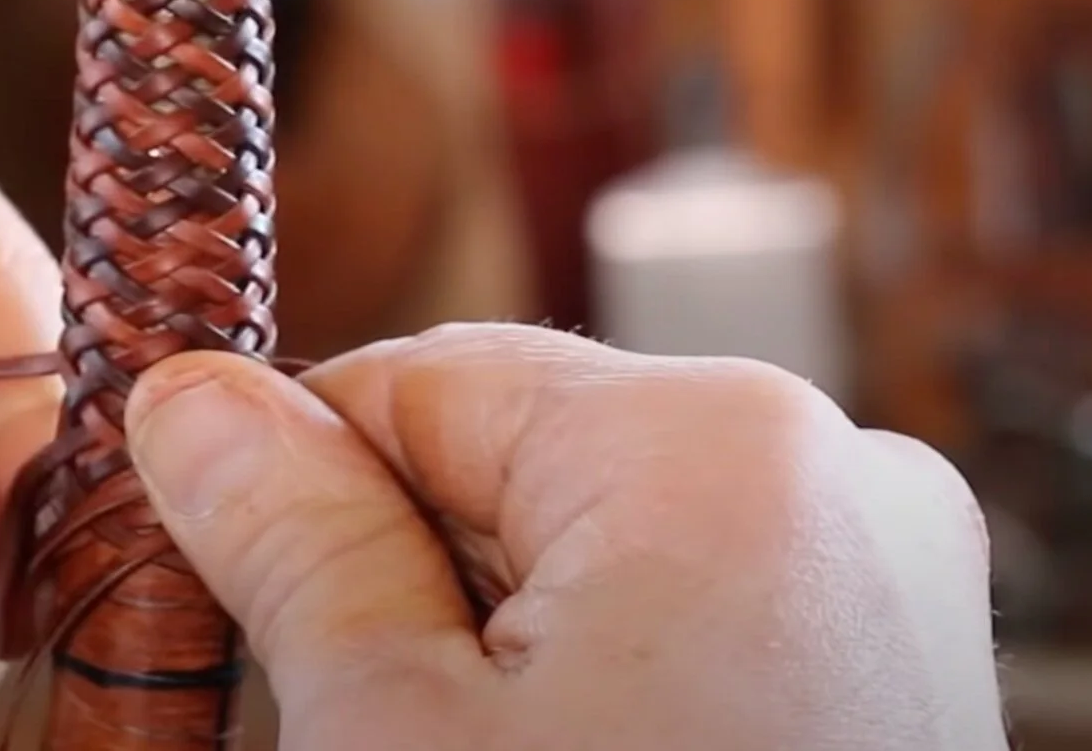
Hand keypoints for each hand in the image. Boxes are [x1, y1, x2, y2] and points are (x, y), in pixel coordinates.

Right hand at [124, 324, 1004, 749]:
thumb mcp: (393, 740)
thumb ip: (288, 539)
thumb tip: (191, 400)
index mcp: (714, 441)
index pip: (417, 378)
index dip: (290, 485)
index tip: (212, 586)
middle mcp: (837, 475)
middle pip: (513, 464)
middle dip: (402, 586)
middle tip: (355, 737)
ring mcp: (889, 583)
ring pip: (598, 554)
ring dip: (491, 654)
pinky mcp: (900, 678)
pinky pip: (696, 621)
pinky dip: (600, 695)